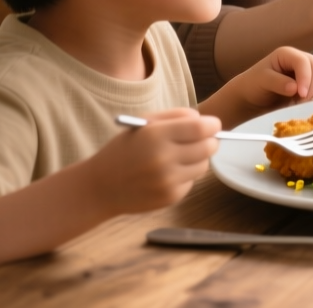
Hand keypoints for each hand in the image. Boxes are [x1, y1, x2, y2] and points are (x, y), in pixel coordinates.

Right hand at [89, 109, 218, 214]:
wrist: (100, 187)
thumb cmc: (123, 150)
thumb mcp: (143, 123)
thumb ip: (176, 116)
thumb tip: (205, 120)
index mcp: (155, 136)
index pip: (201, 128)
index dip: (212, 125)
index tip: (212, 125)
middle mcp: (163, 159)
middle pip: (209, 147)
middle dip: (209, 141)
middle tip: (201, 140)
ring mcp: (168, 181)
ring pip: (204, 165)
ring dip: (198, 159)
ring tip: (179, 157)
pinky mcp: (170, 197)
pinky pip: (192, 181)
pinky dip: (186, 176)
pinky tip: (167, 174)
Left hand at [222, 45, 312, 114]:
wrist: (253, 95)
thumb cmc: (254, 85)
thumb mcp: (261, 82)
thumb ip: (277, 83)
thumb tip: (295, 88)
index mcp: (287, 54)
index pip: (303, 62)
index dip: (305, 77)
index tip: (301, 95)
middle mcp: (300, 58)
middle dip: (312, 85)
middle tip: (301, 101)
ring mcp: (307, 68)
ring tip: (300, 101)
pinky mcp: (311, 80)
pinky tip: (303, 100)